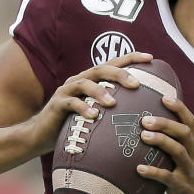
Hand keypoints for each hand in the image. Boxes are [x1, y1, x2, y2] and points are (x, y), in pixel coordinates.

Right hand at [23, 52, 152, 155]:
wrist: (42, 135)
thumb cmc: (76, 123)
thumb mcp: (97, 112)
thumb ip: (115, 107)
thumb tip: (146, 110)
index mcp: (92, 79)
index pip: (113, 64)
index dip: (131, 58)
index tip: (151, 58)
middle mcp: (80, 80)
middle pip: (101, 69)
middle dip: (119, 74)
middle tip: (136, 84)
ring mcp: (67, 91)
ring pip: (85, 83)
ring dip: (100, 91)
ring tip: (113, 103)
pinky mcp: (57, 105)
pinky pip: (70, 103)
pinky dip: (83, 108)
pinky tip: (94, 116)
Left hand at [136, 96, 193, 193]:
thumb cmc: (191, 191)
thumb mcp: (187, 168)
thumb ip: (175, 153)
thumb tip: (151, 137)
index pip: (191, 124)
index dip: (180, 109)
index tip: (165, 97)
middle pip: (185, 133)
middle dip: (166, 123)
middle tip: (145, 119)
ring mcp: (191, 174)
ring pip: (179, 151)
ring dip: (161, 142)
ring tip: (143, 136)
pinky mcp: (184, 190)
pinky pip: (168, 178)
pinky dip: (154, 172)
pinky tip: (139, 169)